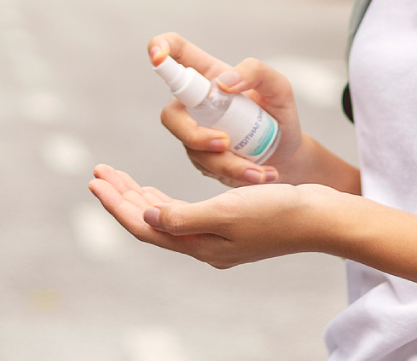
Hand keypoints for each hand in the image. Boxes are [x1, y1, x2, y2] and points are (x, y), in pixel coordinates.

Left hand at [88, 164, 340, 268]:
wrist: (321, 218)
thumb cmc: (279, 211)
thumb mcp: (228, 211)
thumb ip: (184, 217)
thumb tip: (148, 219)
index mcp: (200, 244)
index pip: (145, 226)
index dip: (117, 203)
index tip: (96, 179)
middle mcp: (204, 244)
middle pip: (150, 222)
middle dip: (123, 197)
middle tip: (100, 172)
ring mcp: (217, 237)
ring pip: (166, 218)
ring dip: (140, 197)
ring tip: (119, 179)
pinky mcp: (231, 225)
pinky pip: (185, 214)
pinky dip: (165, 200)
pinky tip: (158, 193)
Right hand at [149, 32, 306, 187]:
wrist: (287, 154)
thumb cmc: (278, 113)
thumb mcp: (278, 87)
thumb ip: (256, 72)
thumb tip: (223, 83)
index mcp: (209, 75)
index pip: (177, 53)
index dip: (159, 47)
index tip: (157, 57)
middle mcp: (195, 102)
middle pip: (170, 115)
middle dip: (193, 134)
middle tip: (224, 143)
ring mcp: (195, 131)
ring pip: (192, 148)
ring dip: (226, 162)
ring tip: (259, 170)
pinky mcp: (201, 158)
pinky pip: (208, 168)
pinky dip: (236, 173)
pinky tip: (261, 175)